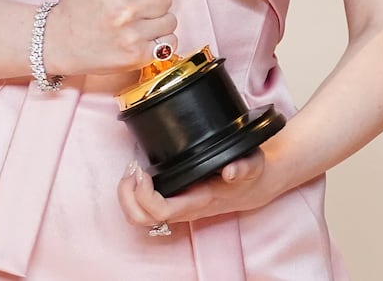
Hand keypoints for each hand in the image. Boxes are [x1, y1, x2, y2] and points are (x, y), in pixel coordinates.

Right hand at [41, 0, 175, 76]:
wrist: (57, 43)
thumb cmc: (75, 6)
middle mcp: (124, 11)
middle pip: (165, 0)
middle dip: (153, 3)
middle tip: (137, 8)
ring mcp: (131, 36)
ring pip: (169, 21)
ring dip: (158, 23)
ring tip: (139, 24)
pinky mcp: (135, 57)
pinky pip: (168, 44)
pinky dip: (160, 43)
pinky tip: (143, 39)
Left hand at [117, 151, 276, 228]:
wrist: (255, 186)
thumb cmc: (250, 174)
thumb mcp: (252, 164)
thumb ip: (244, 167)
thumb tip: (230, 171)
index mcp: (199, 201)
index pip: (162, 211)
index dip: (145, 194)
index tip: (145, 172)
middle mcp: (185, 210)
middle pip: (142, 218)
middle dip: (127, 196)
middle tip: (134, 170)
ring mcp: (177, 209)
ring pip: (139, 217)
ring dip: (127, 196)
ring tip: (133, 171)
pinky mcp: (174, 203)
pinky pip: (145, 210)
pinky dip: (133, 194)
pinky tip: (140, 175)